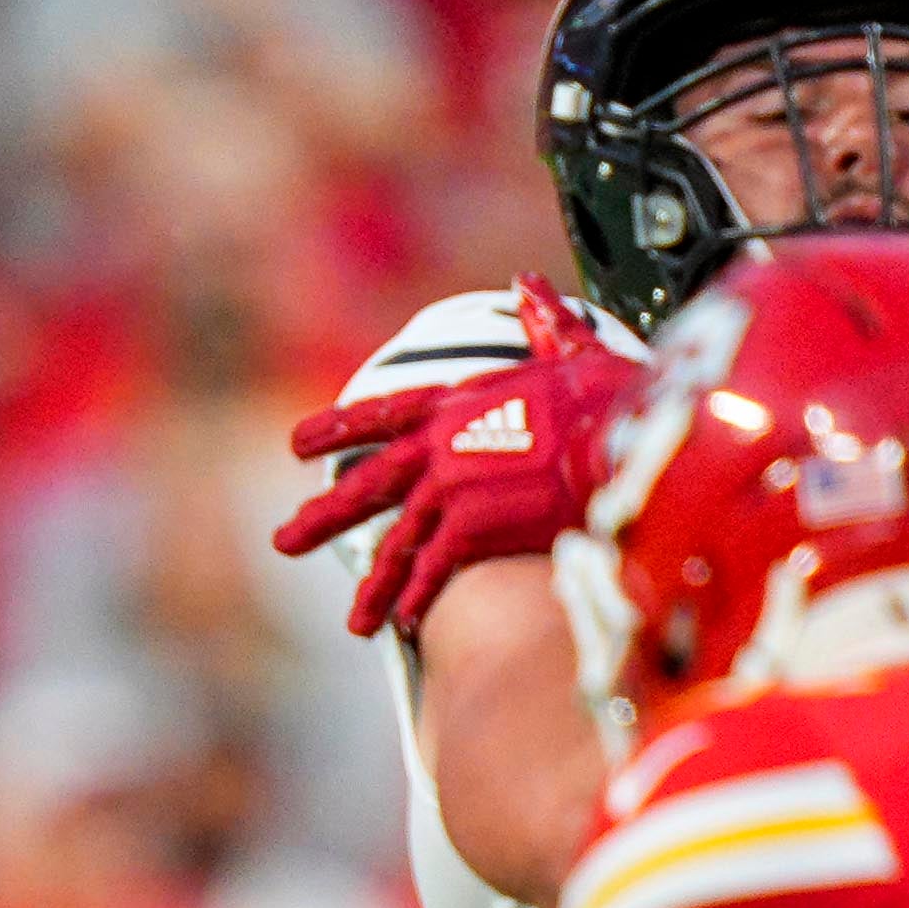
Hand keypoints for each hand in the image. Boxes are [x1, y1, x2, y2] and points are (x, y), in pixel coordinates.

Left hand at [277, 281, 645, 641]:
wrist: (624, 445)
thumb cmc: (611, 399)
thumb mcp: (574, 350)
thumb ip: (543, 323)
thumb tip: (526, 284)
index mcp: (456, 402)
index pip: (381, 414)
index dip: (337, 428)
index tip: (297, 443)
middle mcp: (439, 447)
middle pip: (369, 486)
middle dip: (324, 516)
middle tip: (284, 541)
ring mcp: (448, 490)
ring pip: (397, 543)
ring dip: (376, 587)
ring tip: (357, 623)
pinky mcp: (468, 531)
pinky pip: (431, 572)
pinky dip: (418, 600)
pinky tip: (405, 624)